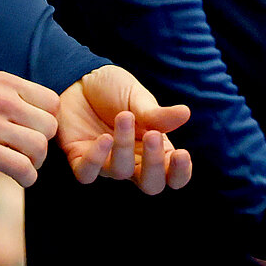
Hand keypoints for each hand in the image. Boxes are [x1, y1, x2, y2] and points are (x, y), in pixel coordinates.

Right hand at [0, 72, 59, 185]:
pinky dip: (27, 177)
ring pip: (38, 147)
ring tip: (25, 166)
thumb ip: (6, 93)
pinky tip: (21, 179)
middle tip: (31, 152)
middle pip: (49, 126)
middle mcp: (4, 101)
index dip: (48, 119)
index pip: (51, 102)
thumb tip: (28, 108)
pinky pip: (20, 167)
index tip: (37, 130)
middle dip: (44, 142)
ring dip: (36, 162)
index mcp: (6, 83)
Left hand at [56, 65, 191, 192]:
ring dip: (124, 146)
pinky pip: (87, 173)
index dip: (180, 172)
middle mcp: (133, 161)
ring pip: (121, 172)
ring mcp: (107, 163)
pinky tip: (104, 137)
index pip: (174, 175)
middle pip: (150, 185)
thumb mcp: (140, 98)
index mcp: (156, 148)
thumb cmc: (116, 91)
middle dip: (154, 165)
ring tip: (125, 116)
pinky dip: (96, 159)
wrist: (80, 80)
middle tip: (153, 136)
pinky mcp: (80, 158)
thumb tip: (185, 113)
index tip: (181, 153)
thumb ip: (158, 114)